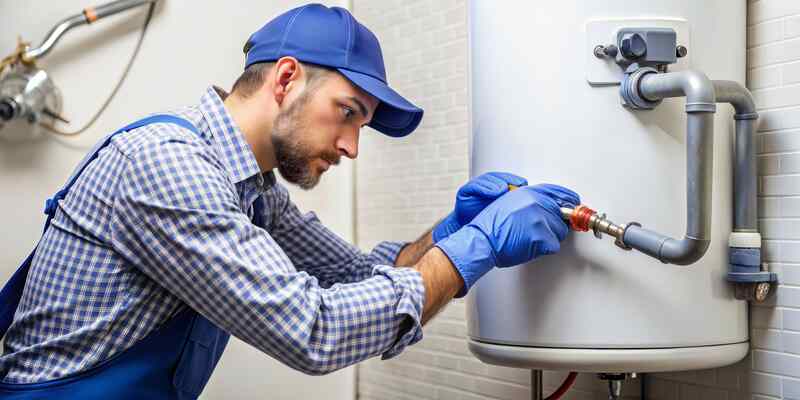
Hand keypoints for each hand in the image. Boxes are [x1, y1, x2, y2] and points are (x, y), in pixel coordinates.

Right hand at [435, 184, 579, 296]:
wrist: (482, 240)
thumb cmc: (491, 226)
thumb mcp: (509, 202)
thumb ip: (531, 201)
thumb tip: (549, 207)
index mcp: (529, 193)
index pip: (558, 193)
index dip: (569, 200)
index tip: (575, 204)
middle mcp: (536, 204)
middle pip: (562, 215)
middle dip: (556, 224)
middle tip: (544, 231)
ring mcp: (540, 220)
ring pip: (560, 231)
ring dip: (550, 237)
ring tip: (531, 239)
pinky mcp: (541, 237)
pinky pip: (553, 245)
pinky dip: (544, 249)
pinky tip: (530, 246)